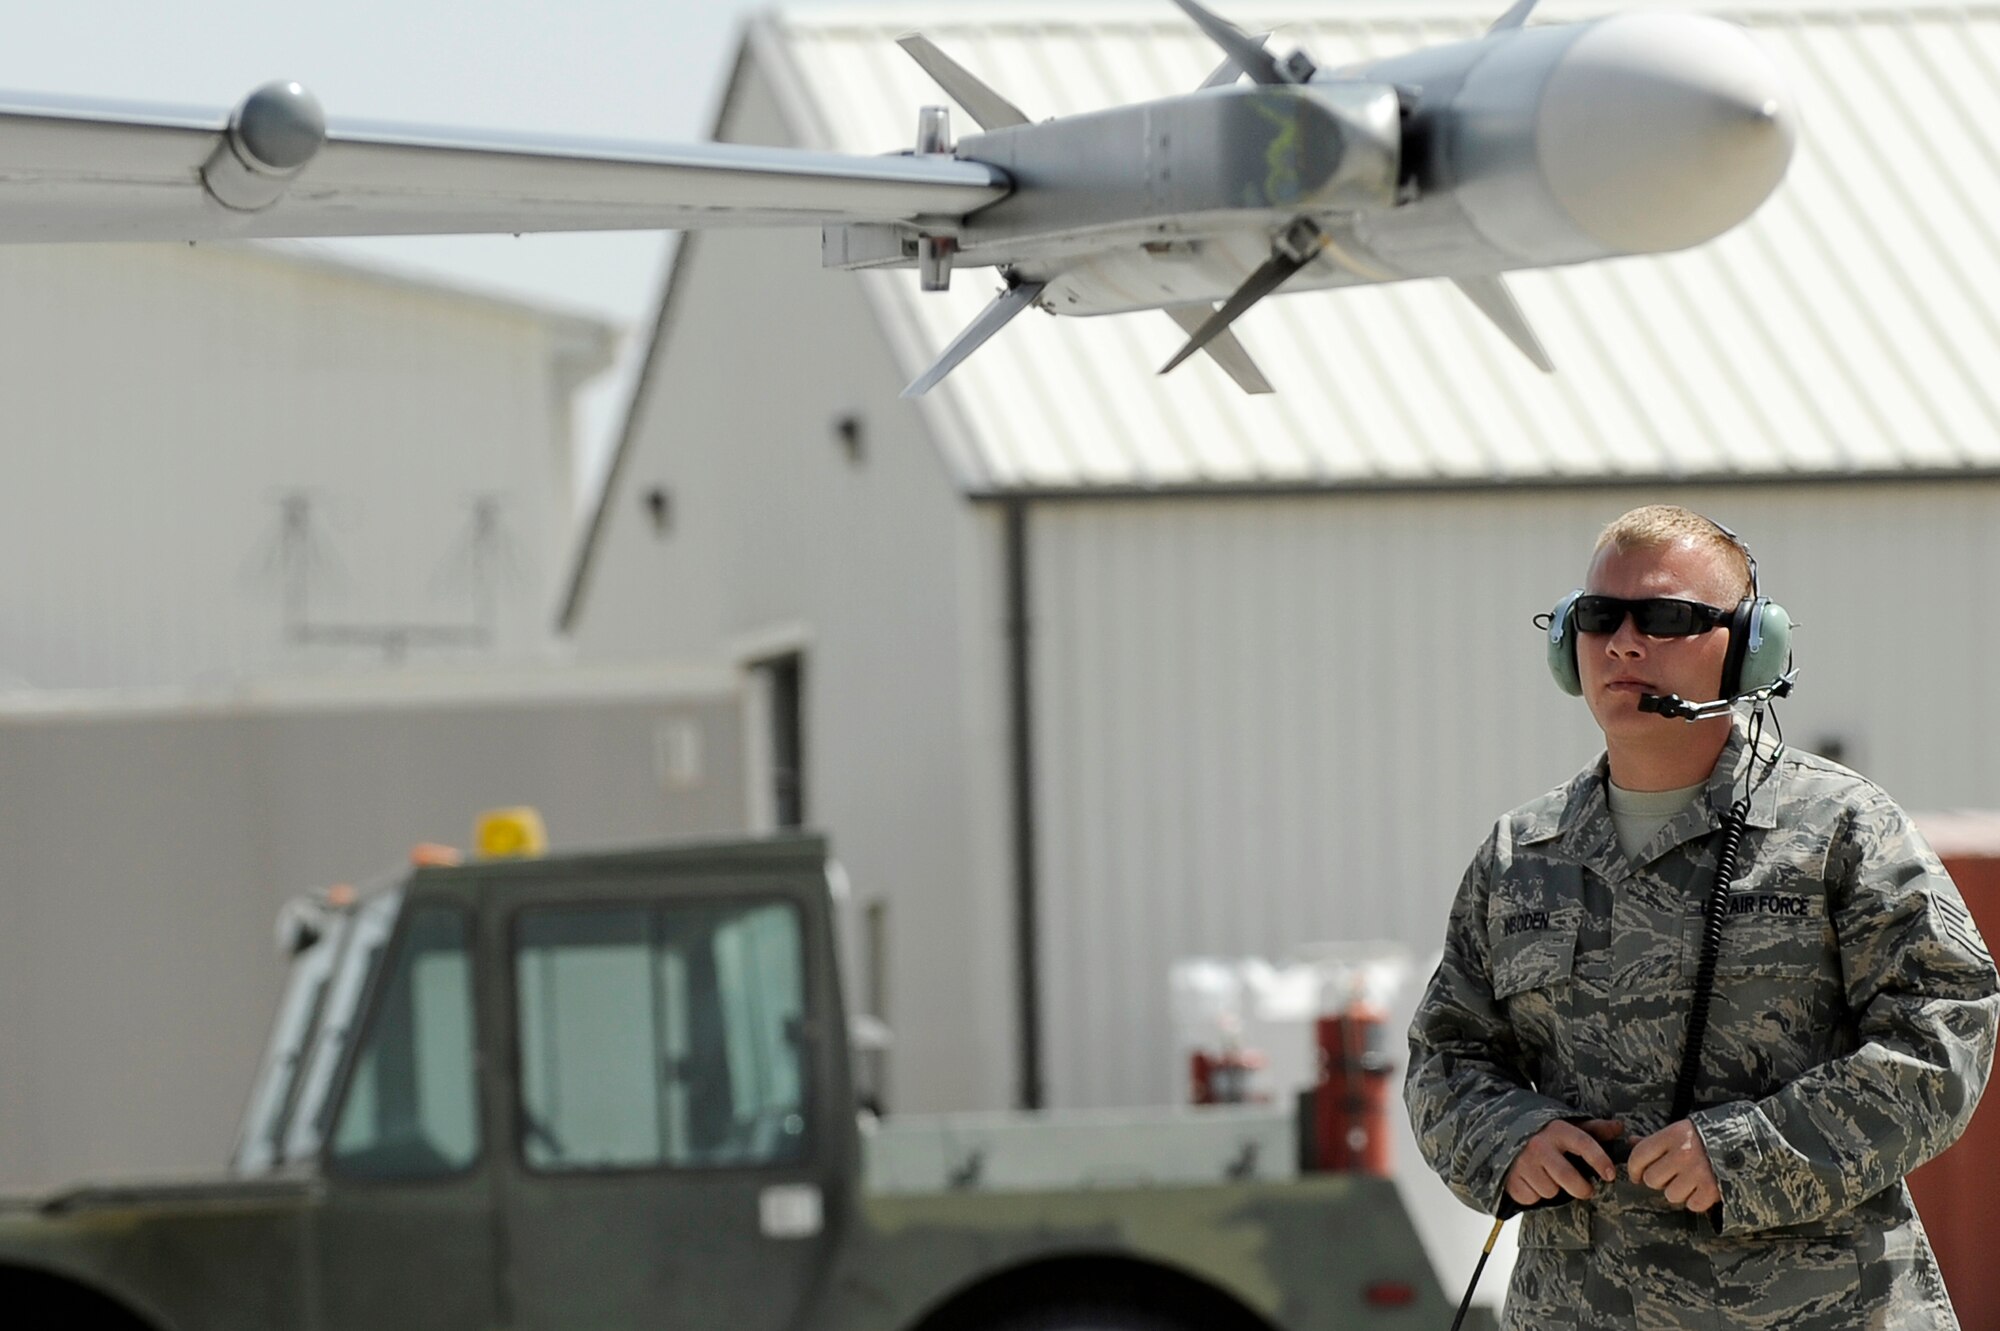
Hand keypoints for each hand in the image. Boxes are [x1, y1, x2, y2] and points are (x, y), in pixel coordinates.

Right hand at [1504, 1119, 1623, 1207]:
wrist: (1500, 1130)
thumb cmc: (1544, 1133)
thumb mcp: (1567, 1126)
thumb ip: (1594, 1129)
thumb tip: (1620, 1128)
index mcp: (1556, 1130)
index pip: (1583, 1144)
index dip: (1599, 1160)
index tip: (1610, 1175)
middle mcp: (1539, 1145)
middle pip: (1569, 1178)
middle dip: (1582, 1188)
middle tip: (1584, 1188)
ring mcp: (1522, 1163)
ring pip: (1550, 1191)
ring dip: (1554, 1189)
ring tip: (1549, 1177)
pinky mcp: (1510, 1179)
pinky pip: (1532, 1198)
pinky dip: (1534, 1194)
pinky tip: (1532, 1181)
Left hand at [1626, 1120, 1719, 1212]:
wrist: (1747, 1141)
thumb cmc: (1708, 1135)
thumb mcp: (1681, 1130)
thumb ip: (1656, 1139)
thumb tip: (1631, 1142)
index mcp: (1672, 1135)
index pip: (1639, 1156)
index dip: (1633, 1169)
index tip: (1636, 1175)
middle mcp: (1683, 1154)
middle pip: (1652, 1179)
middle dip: (1659, 1180)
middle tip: (1671, 1175)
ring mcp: (1698, 1173)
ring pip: (1670, 1195)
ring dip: (1678, 1191)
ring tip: (1690, 1180)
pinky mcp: (1712, 1189)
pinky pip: (1692, 1205)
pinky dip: (1696, 1200)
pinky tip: (1702, 1188)